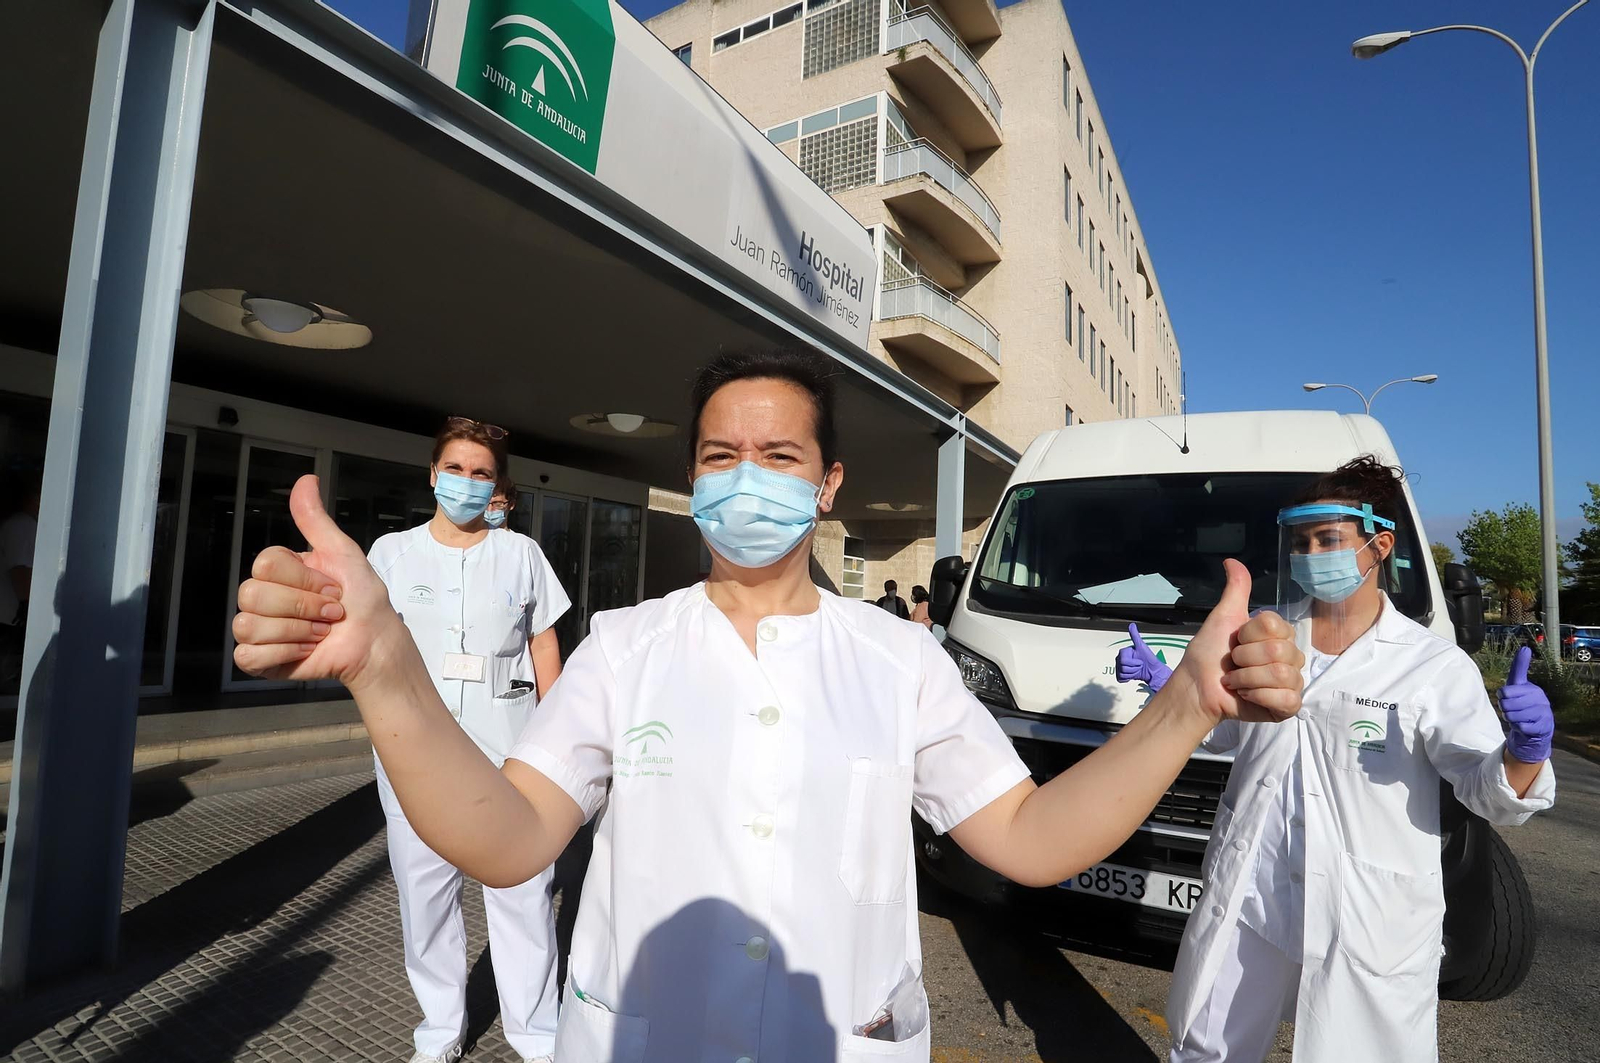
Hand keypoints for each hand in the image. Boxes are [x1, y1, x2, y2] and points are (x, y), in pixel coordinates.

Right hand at [233, 475, 405, 690]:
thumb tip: (306, 480)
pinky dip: (283, 653)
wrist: (373, 641)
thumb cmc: (362, 598)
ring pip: (248, 625)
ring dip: (297, 631)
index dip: (305, 580)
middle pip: (252, 594)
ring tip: (320, 632)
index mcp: (277, 570)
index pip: (266, 564)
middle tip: (330, 614)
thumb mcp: (343, 553)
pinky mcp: (258, 659)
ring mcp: (258, 628)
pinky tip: (306, 650)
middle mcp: (262, 596)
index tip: (333, 589)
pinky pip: (248, 655)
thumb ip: (316, 520)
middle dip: (303, 607)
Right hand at [1116, 624, 1172, 691]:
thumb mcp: (1142, 646)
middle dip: (1133, 668)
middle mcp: (1119, 660)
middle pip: (1122, 667)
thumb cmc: (1148, 659)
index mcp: (1123, 652)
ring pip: (1122, 673)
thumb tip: (1132, 625)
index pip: (1123, 660)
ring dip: (1132, 673)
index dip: (1133, 662)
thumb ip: (1135, 635)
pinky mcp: (1120, 676)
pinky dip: (1128, 678)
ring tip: (1137, 670)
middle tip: (1139, 665)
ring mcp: (1119, 668)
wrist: (1152, 671)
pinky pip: (1120, 679)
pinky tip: (1133, 675)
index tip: (1139, 660)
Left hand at [1171, 558, 1303, 723]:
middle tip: (1234, 664)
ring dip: (1247, 679)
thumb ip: (1236, 590)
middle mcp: (1290, 656)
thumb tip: (1231, 560)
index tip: (1236, 641)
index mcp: (1278, 635)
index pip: (1275, 626)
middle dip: (1245, 659)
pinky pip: (1286, 698)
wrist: (1197, 687)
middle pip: (1279, 652)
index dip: (1248, 635)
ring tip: (1235, 681)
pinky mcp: (1288, 706)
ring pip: (1282, 674)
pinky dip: (1259, 696)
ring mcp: (1291, 682)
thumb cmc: (1209, 653)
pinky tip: (1246, 696)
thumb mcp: (1223, 618)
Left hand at [1499, 647, 1553, 763]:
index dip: (1503, 694)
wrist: (1536, 729)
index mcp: (1531, 688)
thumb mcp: (1517, 686)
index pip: (1509, 689)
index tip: (1505, 694)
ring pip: (1512, 716)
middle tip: (1511, 709)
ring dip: (1510, 718)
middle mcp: (1540, 698)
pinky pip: (1521, 727)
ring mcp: (1543, 712)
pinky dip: (1518, 727)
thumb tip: (1525, 648)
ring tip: (1517, 717)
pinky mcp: (1543, 726)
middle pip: (1506, 704)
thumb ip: (1519, 668)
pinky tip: (1524, 725)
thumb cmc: (1522, 704)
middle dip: (1504, 708)